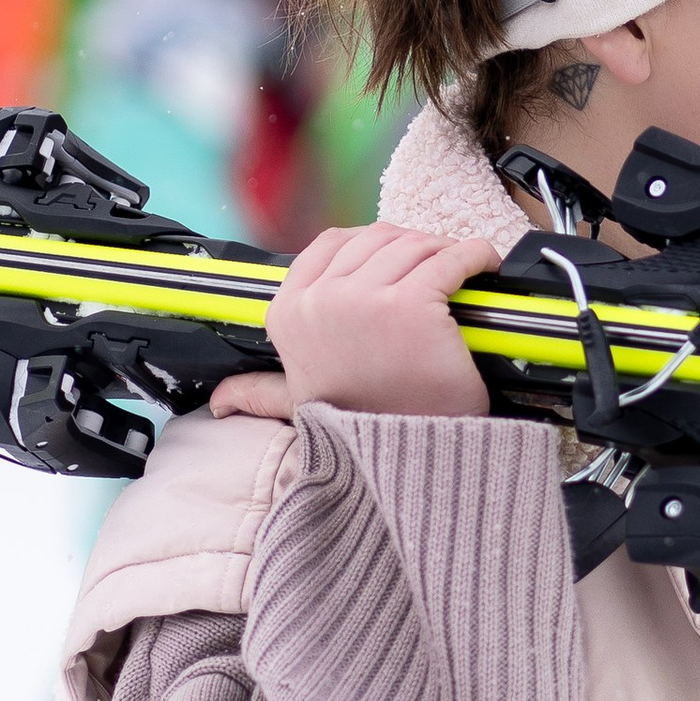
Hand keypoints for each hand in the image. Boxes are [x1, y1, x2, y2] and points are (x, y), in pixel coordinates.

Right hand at [208, 225, 495, 423]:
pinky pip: (451, 257)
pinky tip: (481, 266)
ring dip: (443, 251)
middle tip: (437, 268)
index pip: (333, 243)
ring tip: (460, 271)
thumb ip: (258, 393)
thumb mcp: (297, 404)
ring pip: (415, 244)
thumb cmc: (358, 427)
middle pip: (378, 238)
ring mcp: (365, 301)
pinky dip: (473, 255)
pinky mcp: (412, 305)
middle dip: (412, 246)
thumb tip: (218, 404)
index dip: (372, 244)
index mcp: (288, 313)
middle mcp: (320, 301)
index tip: (398, 260)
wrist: (404, 462)